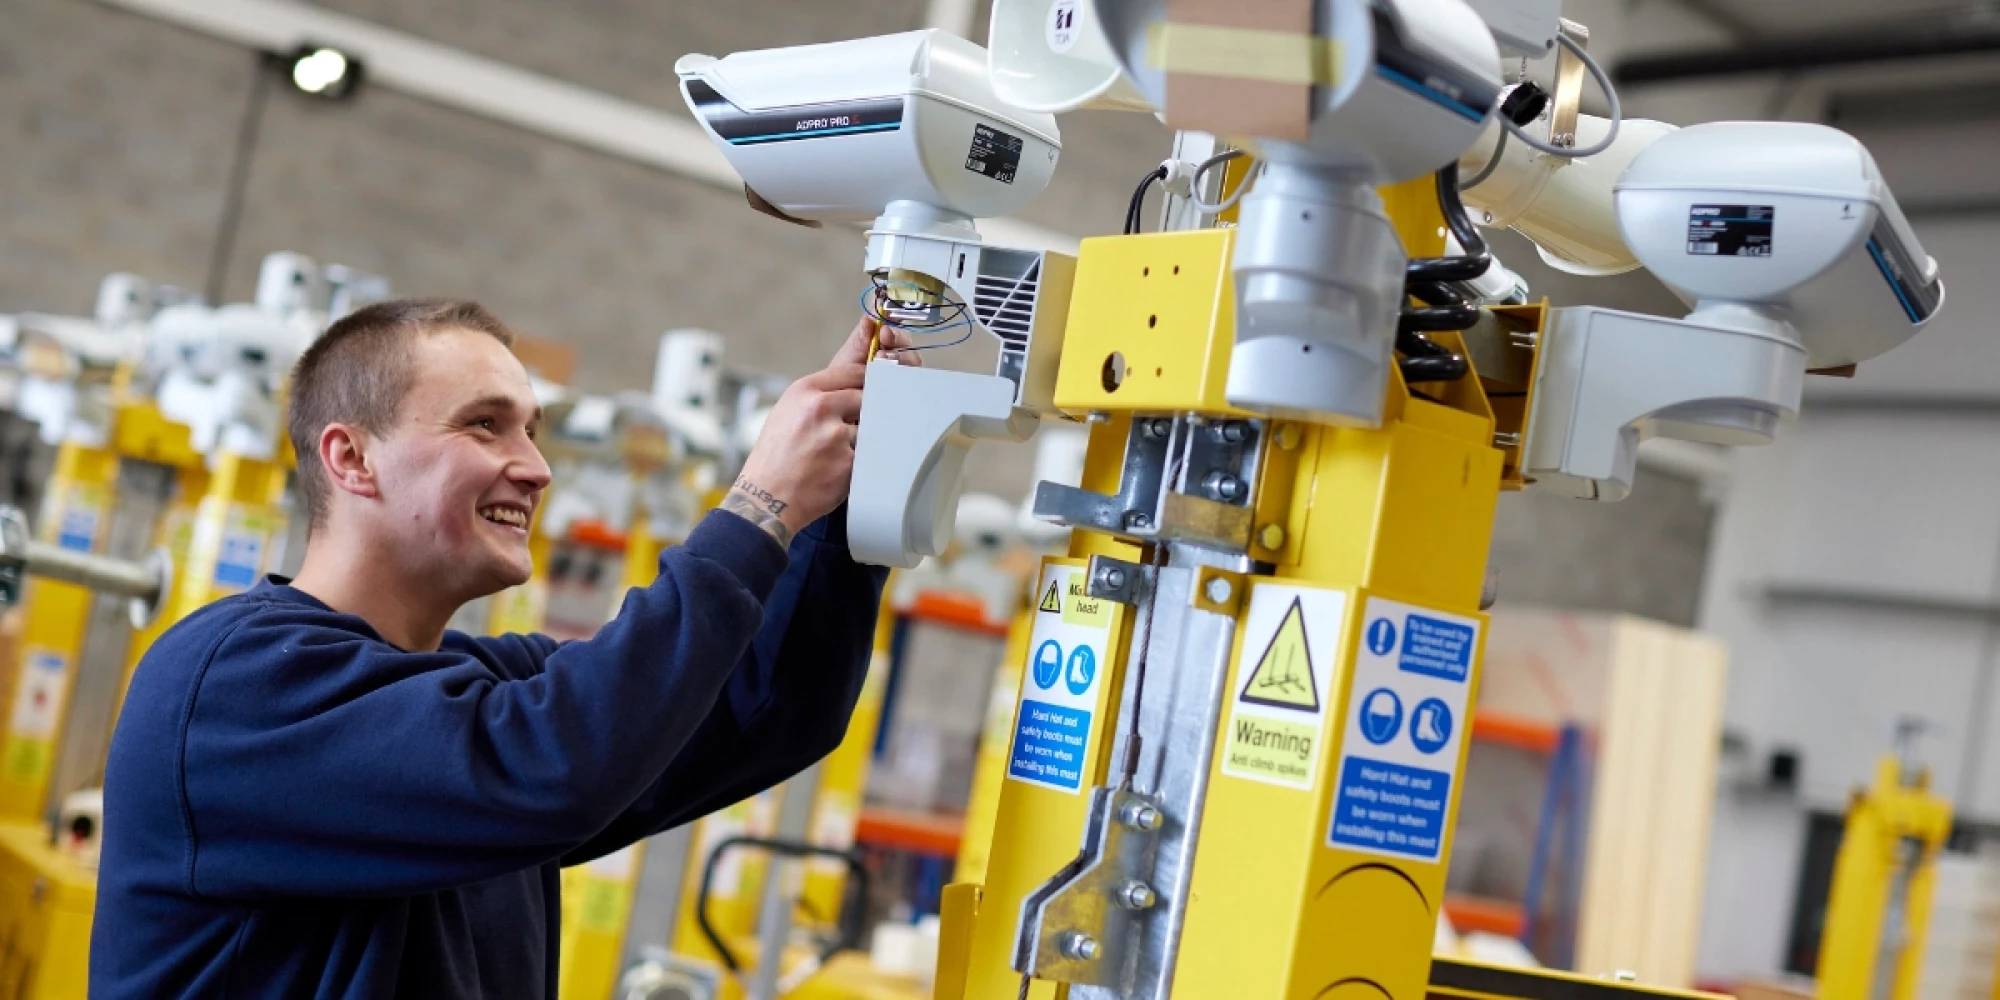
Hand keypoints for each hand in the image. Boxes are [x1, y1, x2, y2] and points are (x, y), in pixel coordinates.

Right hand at [730, 317, 920, 535]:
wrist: (765, 498)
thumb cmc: (775, 458)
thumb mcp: (787, 413)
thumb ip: (819, 397)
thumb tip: (854, 389)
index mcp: (804, 391)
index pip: (851, 373)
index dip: (865, 382)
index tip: (871, 388)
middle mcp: (820, 408)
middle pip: (865, 398)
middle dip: (861, 414)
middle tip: (843, 432)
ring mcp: (836, 435)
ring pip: (867, 428)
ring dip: (857, 440)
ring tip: (831, 456)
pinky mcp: (848, 461)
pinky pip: (866, 455)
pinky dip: (857, 463)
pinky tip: (834, 470)